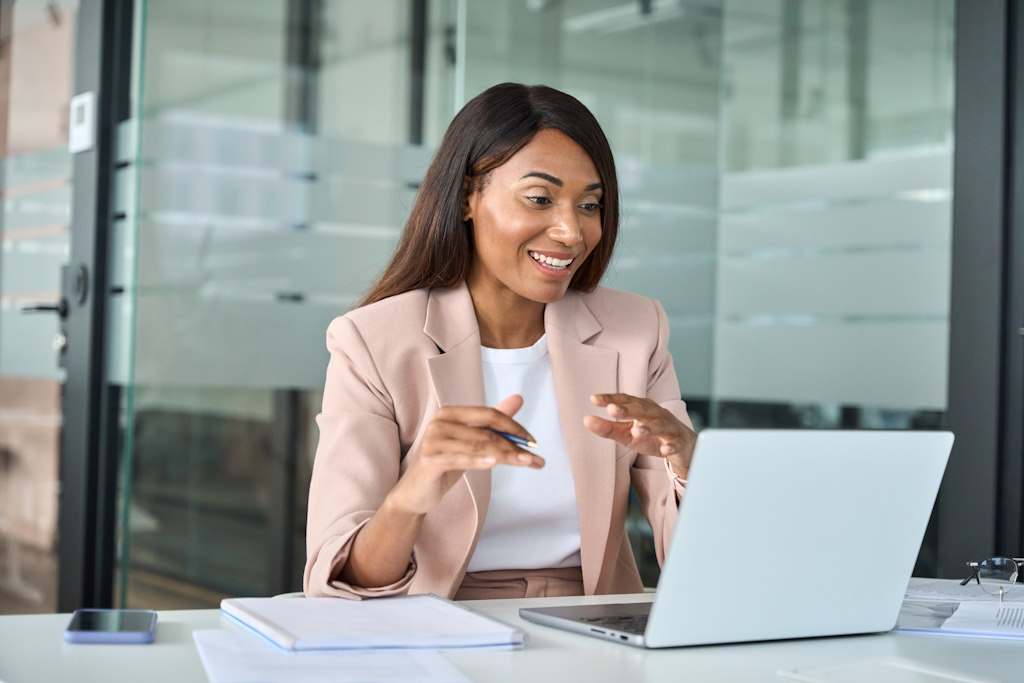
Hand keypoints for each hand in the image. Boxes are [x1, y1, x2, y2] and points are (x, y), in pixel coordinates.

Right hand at [388, 394, 544, 514]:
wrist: (415, 492)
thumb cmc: (445, 464)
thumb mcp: (471, 442)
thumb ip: (493, 422)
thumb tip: (518, 399)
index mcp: (451, 413)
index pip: (489, 414)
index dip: (514, 426)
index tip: (533, 441)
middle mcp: (440, 422)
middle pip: (486, 432)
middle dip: (515, 445)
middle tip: (535, 457)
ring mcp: (433, 440)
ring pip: (479, 446)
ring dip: (506, 456)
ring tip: (527, 463)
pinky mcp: (429, 459)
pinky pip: (460, 459)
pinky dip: (479, 460)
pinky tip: (495, 463)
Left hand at [583, 393, 695, 477]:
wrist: (682, 446)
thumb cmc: (650, 436)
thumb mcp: (626, 434)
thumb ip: (607, 428)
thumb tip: (585, 420)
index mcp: (641, 408)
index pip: (624, 400)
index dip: (610, 399)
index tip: (593, 399)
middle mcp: (655, 413)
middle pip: (641, 409)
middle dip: (628, 409)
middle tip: (612, 410)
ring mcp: (669, 427)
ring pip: (660, 425)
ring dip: (649, 428)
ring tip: (636, 431)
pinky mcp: (679, 441)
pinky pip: (676, 443)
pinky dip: (671, 446)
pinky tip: (665, 450)